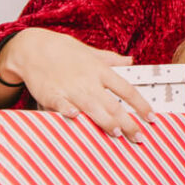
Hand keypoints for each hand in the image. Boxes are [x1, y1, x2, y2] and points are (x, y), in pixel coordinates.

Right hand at [0, 28, 152, 142]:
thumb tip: (131, 61)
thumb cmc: (64, 51)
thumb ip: (112, 59)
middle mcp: (89, 80)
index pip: (127, 90)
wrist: (34, 48)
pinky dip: (67, 110)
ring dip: (105, 121)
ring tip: (118, 133)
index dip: (141, 105)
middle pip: (113, 103)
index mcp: (101, 71)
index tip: (151, 118)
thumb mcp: (91, 52)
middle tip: (139, 137)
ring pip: (92, 107)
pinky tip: (75, 118)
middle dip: (127, 122)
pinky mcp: (51, 93)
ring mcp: (70, 87)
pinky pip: (61, 104)